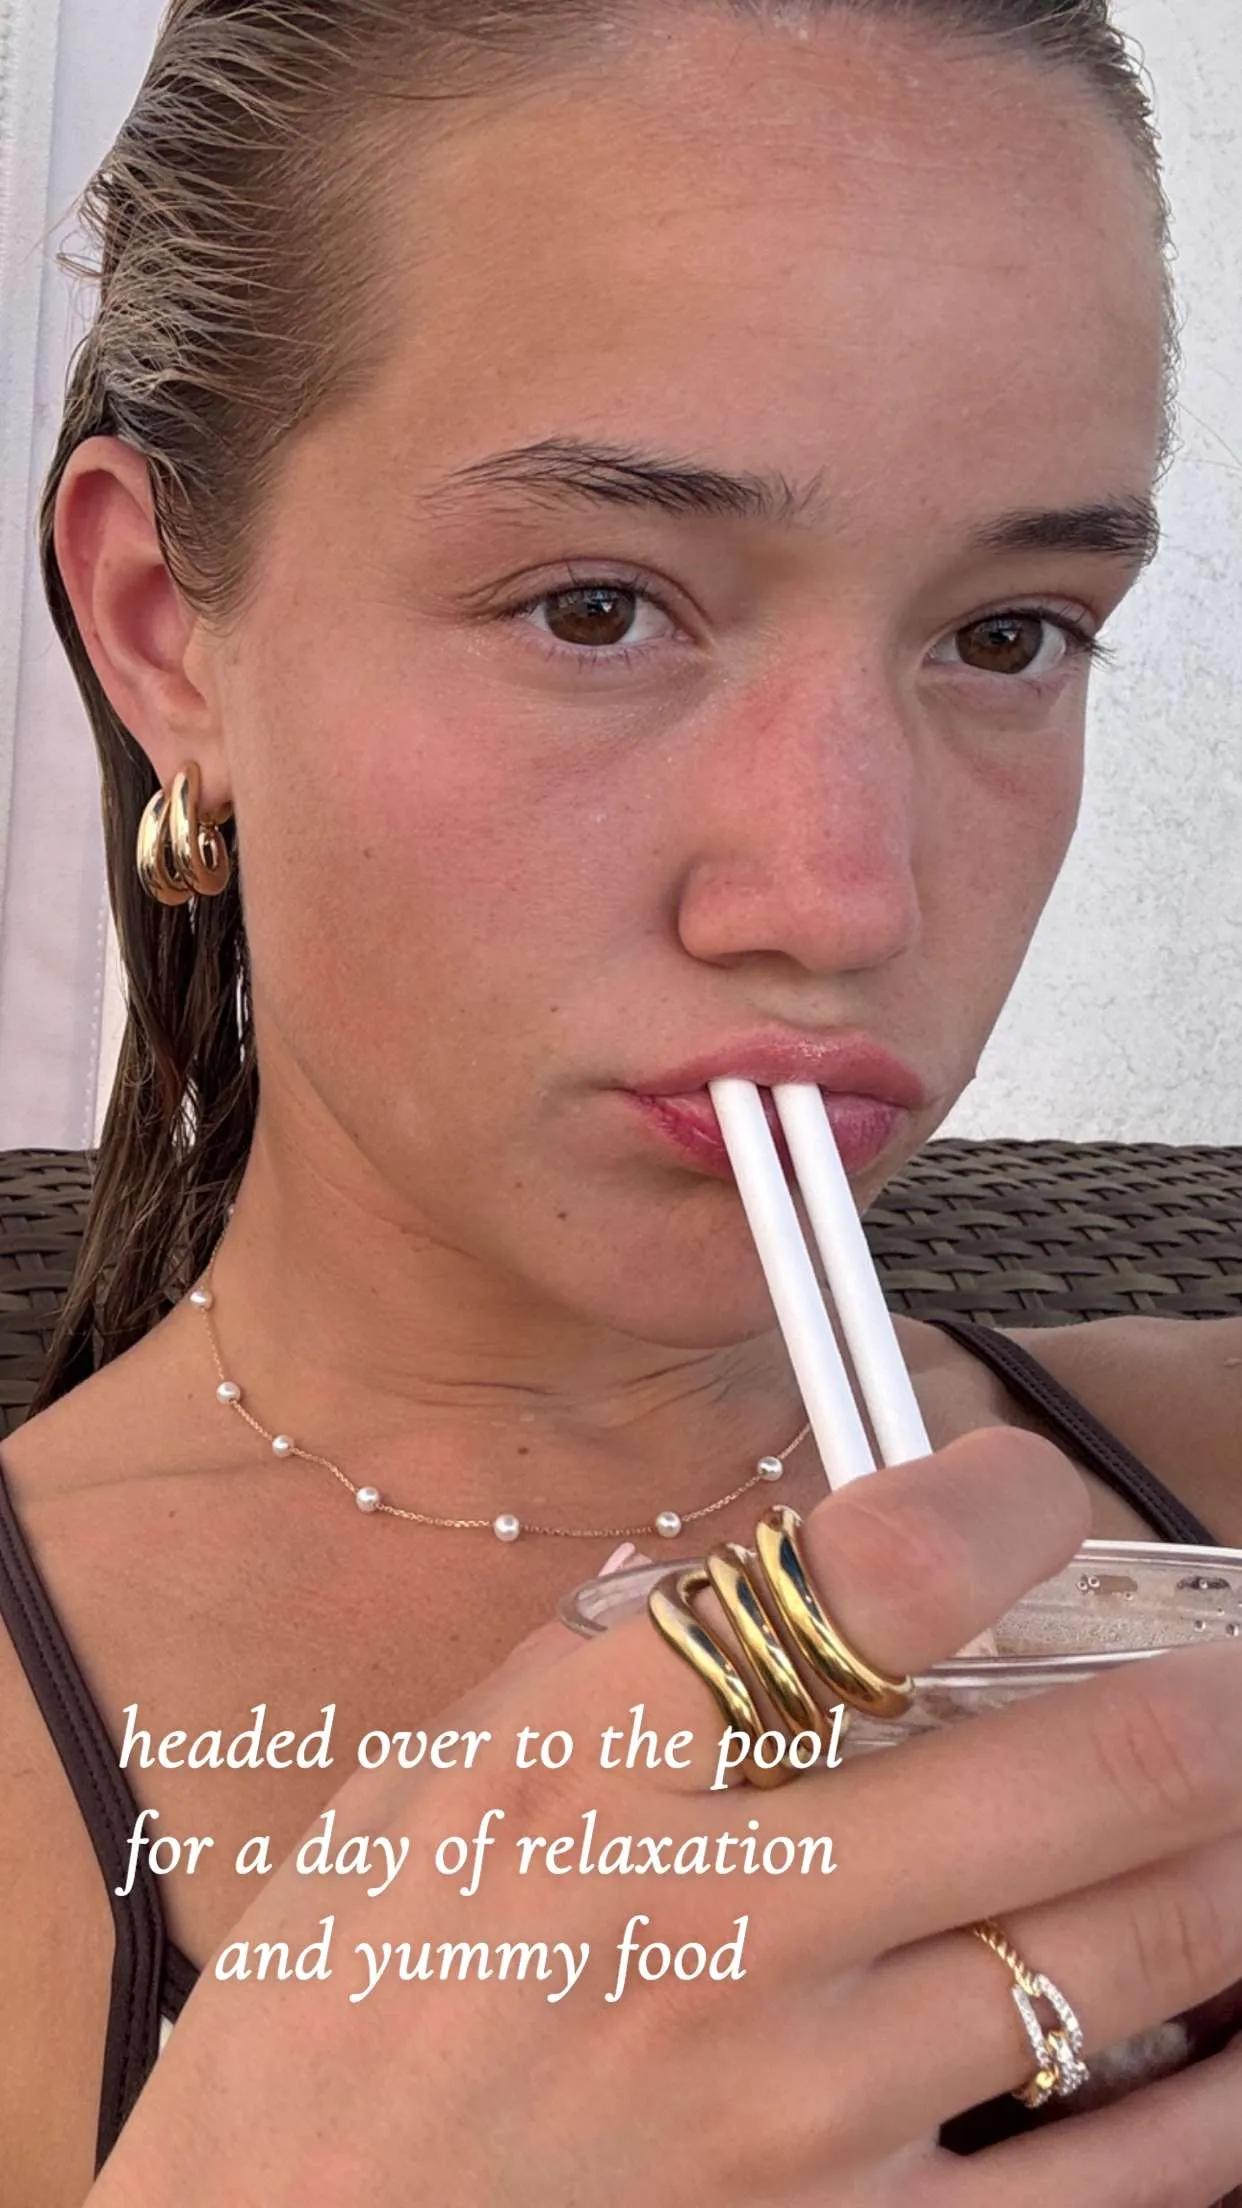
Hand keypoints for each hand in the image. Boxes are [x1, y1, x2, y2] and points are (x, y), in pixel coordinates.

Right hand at [87, 1430, 1241, 2206]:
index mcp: (593, 1771)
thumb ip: (596, 1672)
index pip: (869, 1580)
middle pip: (1083, 1768)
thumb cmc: (341, 2027)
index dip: (1003, 1502)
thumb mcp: (418, 1791)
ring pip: (1138, 1958)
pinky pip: (1122, 2188)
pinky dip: (1219, 2095)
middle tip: (1238, 1664)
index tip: (1031, 1495)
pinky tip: (1237, 2036)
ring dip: (1235, 1860)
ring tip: (1241, 1810)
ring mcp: (807, 2124)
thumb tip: (780, 1571)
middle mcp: (724, 1930)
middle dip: (1215, 1692)